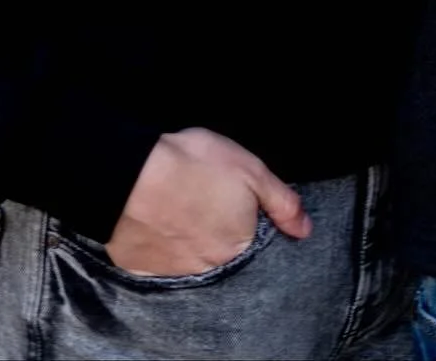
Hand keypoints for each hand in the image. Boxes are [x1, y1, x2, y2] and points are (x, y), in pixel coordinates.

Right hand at [105, 127, 309, 276]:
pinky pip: (161, 261)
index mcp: (239, 244)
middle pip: (223, 251)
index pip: (253, 241)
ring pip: (193, 257)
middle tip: (204, 200)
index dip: (245, 219)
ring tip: (183, 208)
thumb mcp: (251, 171)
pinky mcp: (145, 268)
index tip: (232, 200)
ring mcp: (175, 270)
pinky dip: (163, 244)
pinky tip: (160, 221)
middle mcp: (210, 265)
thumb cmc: (193, 165)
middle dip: (218, 230)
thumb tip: (305, 230)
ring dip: (191, 238)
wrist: (131, 174)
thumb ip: (282, 203)